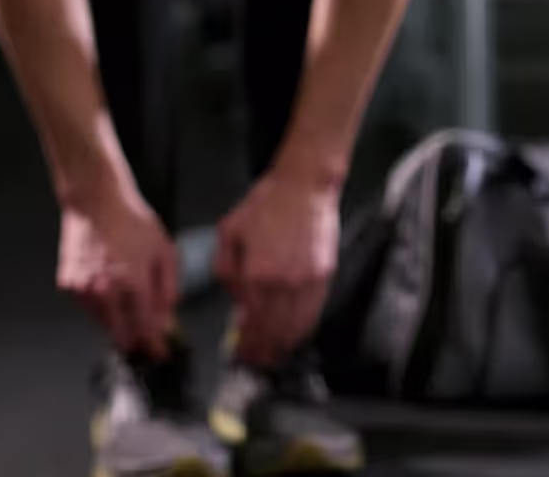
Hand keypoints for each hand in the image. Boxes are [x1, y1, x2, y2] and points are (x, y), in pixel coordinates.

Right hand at [57, 189, 178, 358]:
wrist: (96, 202)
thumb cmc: (132, 221)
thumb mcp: (164, 251)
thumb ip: (168, 289)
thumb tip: (167, 317)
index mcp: (133, 283)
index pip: (146, 329)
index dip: (155, 344)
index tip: (161, 352)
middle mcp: (105, 291)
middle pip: (122, 335)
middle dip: (137, 339)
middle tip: (148, 339)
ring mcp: (83, 290)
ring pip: (104, 323)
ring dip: (119, 322)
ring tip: (130, 305)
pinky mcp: (68, 285)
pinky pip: (89, 307)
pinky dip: (102, 306)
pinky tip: (111, 290)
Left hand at [213, 167, 340, 367]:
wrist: (304, 186)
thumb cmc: (266, 204)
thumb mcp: (228, 231)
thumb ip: (225, 269)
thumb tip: (235, 299)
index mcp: (256, 273)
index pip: (250, 323)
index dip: (245, 345)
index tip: (240, 354)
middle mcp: (283, 283)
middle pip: (273, 332)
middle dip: (262, 353)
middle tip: (255, 363)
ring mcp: (307, 281)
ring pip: (295, 327)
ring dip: (283, 347)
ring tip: (273, 357)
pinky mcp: (324, 276)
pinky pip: (313, 312)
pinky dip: (303, 330)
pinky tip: (294, 336)